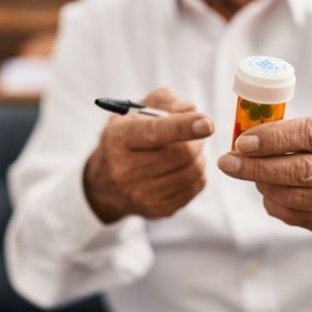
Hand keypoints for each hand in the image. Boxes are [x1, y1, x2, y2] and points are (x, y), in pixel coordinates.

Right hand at [84, 88, 213, 223]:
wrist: (104, 184)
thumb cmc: (125, 140)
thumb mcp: (134, 112)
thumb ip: (164, 101)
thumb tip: (190, 109)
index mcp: (119, 138)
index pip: (155, 132)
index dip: (183, 127)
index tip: (207, 123)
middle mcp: (125, 169)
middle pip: (182, 153)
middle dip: (196, 140)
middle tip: (195, 133)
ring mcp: (140, 194)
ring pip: (192, 171)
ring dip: (199, 157)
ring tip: (188, 151)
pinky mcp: (157, 210)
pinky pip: (195, 188)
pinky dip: (198, 174)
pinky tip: (185, 168)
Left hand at [216, 112, 311, 235]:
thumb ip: (294, 130)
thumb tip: (245, 139)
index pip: (311, 135)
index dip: (274, 139)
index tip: (243, 142)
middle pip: (304, 170)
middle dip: (260, 167)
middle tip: (228, 163)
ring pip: (298, 197)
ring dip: (264, 185)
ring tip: (245, 173)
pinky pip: (297, 216)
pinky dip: (274, 203)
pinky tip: (265, 191)